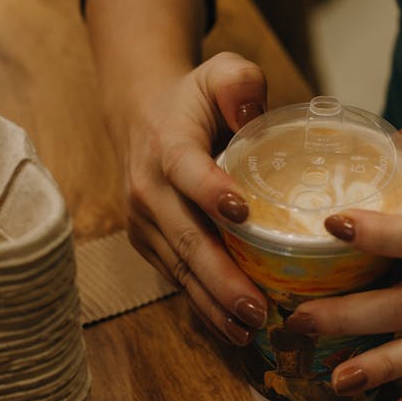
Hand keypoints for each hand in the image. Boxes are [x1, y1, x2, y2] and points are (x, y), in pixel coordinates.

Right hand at [119, 51, 269, 346]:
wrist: (144, 117)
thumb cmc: (197, 98)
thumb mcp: (220, 70)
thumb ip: (239, 80)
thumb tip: (251, 108)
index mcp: (168, 145)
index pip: (187, 169)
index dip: (211, 191)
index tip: (242, 214)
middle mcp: (148, 189)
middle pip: (184, 237)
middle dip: (220, 276)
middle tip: (256, 305)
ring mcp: (145, 222)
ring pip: (180, 268)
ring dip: (214, 303)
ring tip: (250, 328)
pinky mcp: (150, 244)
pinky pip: (178, 278)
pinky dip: (205, 306)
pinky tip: (235, 330)